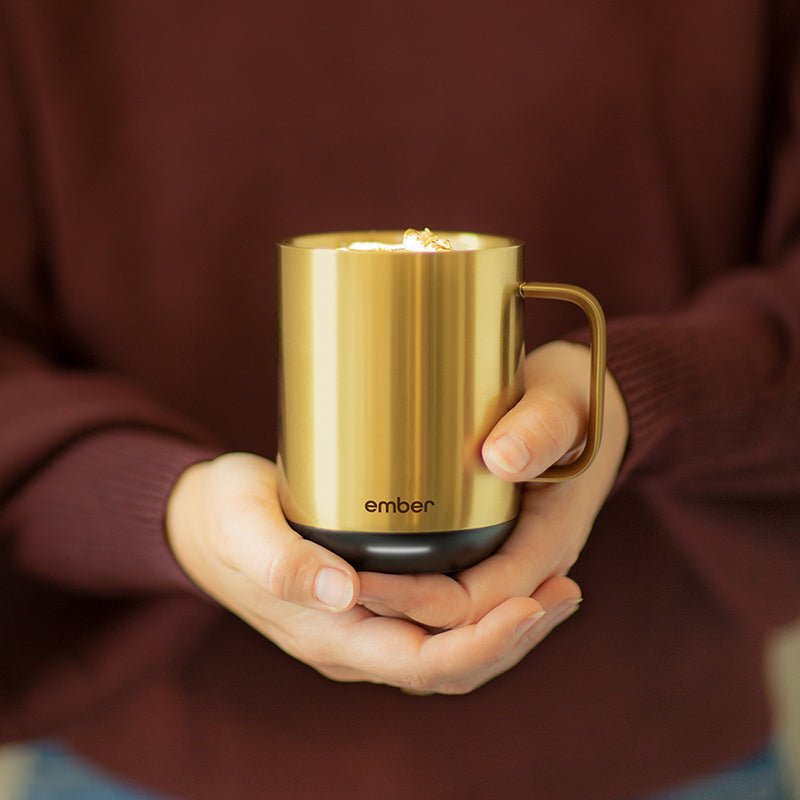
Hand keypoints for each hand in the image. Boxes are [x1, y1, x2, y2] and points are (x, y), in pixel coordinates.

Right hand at [166, 453, 577, 693]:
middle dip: (514, 637)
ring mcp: (367, 625)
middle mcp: (356, 642)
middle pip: (452, 666)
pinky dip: (484, 605)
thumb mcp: (242, 526)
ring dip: (508, 624)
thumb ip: (282, 561)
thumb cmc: (224, 519)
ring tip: (556, 586)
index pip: (425, 664)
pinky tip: (511, 575)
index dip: (484, 642)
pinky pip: (440, 622)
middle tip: (565, 591)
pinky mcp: (374, 600)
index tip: (532, 602)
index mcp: (331, 636)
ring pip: (452, 649)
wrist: (206, 525)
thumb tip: (343, 590)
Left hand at [359, 341, 628, 631]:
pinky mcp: (496, 547)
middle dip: (397, 612)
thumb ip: (540, 428)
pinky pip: (456, 587)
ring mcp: (513, 560)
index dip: (415, 600)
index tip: (359, 580)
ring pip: (455, 613)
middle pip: (460, 622)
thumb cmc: (575, 403)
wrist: (588, 410)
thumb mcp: (563, 405)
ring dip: (402, 608)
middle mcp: (530, 566)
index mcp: (548, 544)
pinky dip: (415, 588)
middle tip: (334, 586)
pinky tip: (372, 568)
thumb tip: (500, 459)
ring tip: (342, 585)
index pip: (475, 603)